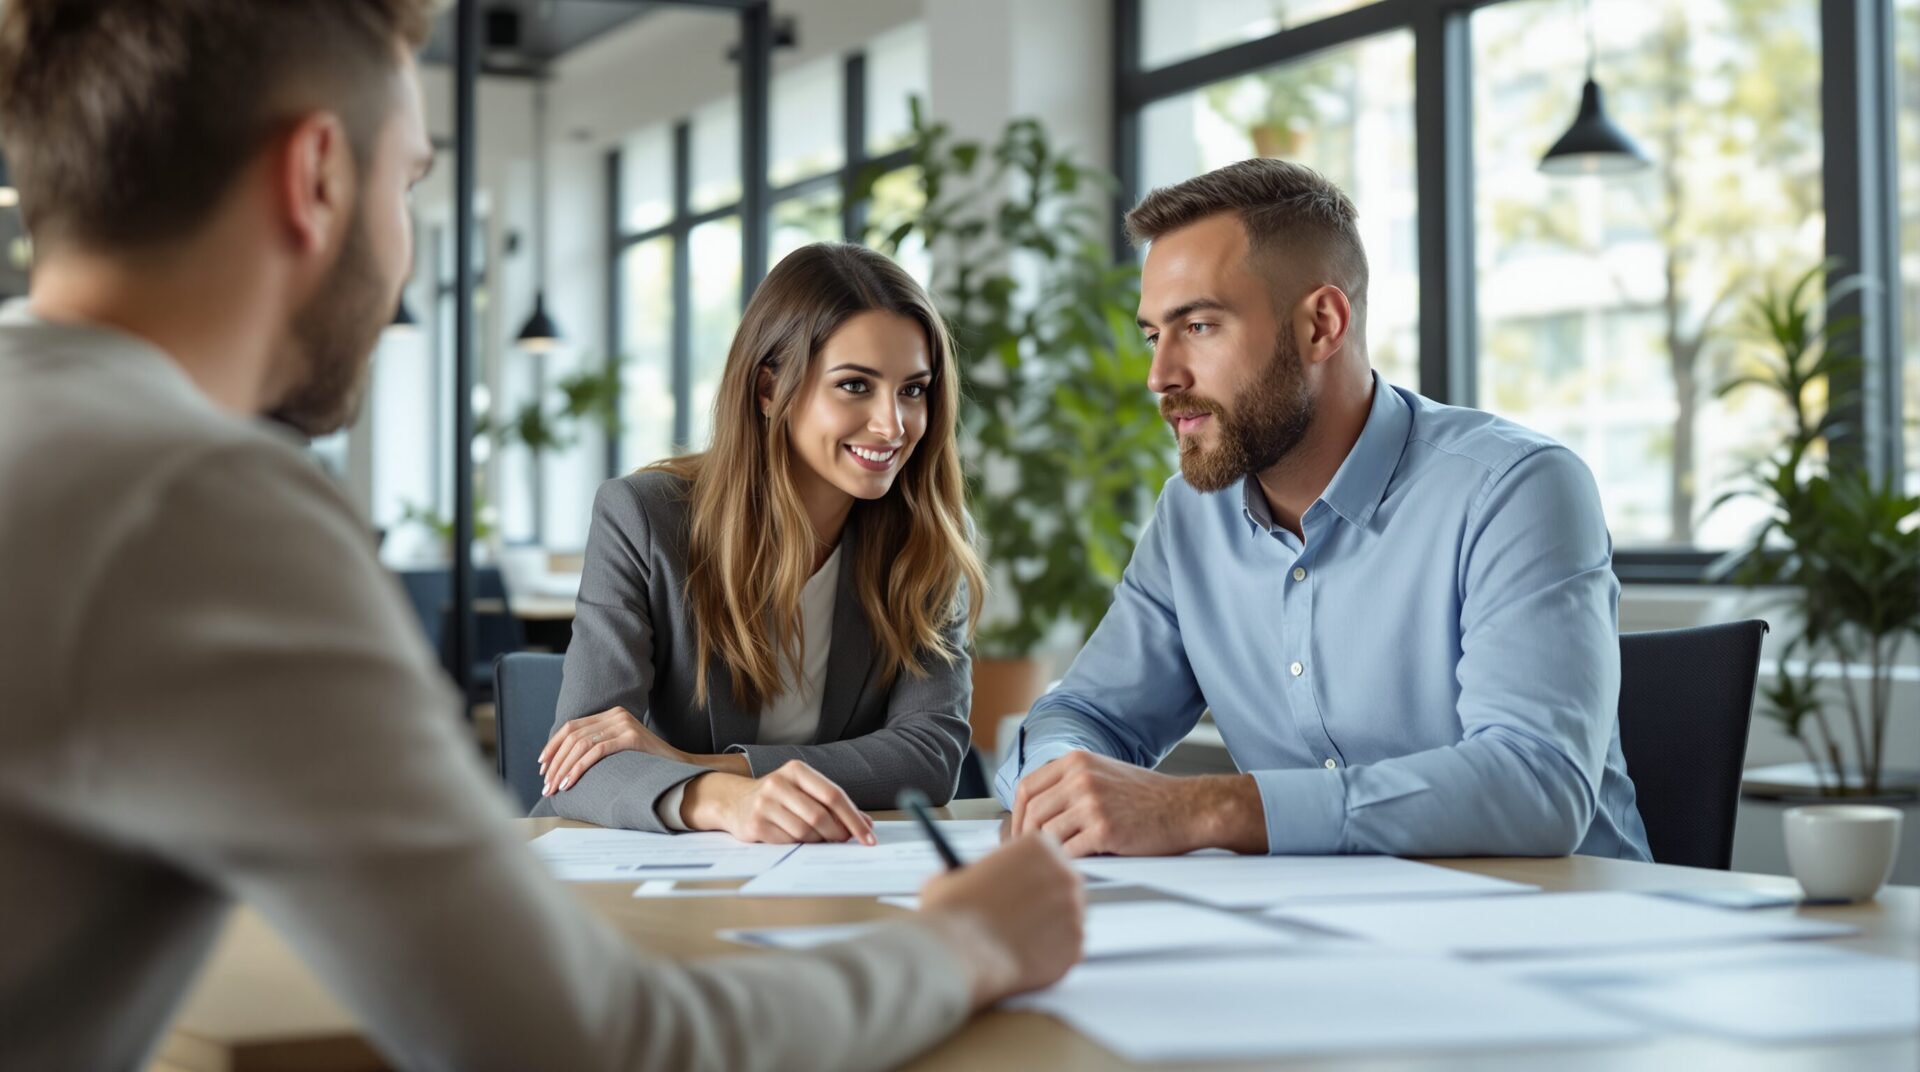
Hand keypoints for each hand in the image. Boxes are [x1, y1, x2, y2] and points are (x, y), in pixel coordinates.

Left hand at [539, 706, 683, 796]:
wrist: (680, 768)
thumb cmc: (647, 765)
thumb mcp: (620, 751)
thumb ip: (599, 747)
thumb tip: (564, 764)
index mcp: (611, 715)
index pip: (572, 726)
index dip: (553, 746)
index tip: (542, 766)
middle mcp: (617, 715)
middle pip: (573, 736)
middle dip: (555, 762)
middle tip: (546, 785)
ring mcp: (624, 724)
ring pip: (581, 744)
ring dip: (563, 768)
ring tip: (555, 788)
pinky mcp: (631, 737)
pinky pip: (596, 751)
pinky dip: (579, 768)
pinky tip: (570, 782)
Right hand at [682, 760, 875, 844]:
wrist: (734, 802)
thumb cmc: (779, 797)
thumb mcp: (805, 791)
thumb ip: (834, 804)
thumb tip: (867, 824)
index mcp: (796, 770)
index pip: (833, 795)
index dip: (854, 818)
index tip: (868, 836)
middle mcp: (778, 783)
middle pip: (820, 815)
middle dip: (838, 833)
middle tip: (845, 841)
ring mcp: (764, 804)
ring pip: (805, 831)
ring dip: (818, 841)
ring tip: (818, 839)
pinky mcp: (755, 824)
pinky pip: (788, 842)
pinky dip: (798, 845)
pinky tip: (796, 839)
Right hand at [918, 833, 1085, 1007]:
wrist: (957, 955)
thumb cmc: (952, 913)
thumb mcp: (953, 876)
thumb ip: (974, 873)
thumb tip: (971, 880)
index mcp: (1039, 846)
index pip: (1044, 853)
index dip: (1027, 871)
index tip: (1016, 885)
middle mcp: (1065, 874)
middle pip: (1061, 883)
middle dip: (1044, 898)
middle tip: (1022, 914)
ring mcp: (1075, 912)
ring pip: (1066, 918)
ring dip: (1048, 927)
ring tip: (1016, 940)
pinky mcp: (1075, 947)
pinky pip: (1067, 948)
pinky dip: (1049, 955)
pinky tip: (1024, 958)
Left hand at [1010, 750, 1265, 855]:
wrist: (1187, 808)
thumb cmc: (1147, 798)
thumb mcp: (1104, 774)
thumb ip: (1070, 785)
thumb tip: (1033, 814)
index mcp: (1077, 761)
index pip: (1028, 787)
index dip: (1017, 814)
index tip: (1016, 834)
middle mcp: (1081, 777)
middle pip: (1032, 812)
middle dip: (1025, 839)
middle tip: (1028, 858)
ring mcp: (1092, 802)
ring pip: (1047, 834)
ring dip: (1048, 853)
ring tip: (1053, 864)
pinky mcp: (1104, 828)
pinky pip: (1070, 852)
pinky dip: (1068, 863)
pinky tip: (1076, 867)